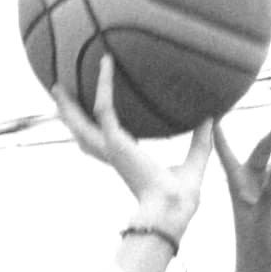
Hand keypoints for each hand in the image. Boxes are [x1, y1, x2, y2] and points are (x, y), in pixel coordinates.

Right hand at [53, 56, 212, 238]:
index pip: (103, 143)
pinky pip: (104, 106)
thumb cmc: (181, 196)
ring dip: (67, 105)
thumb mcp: (194, 161)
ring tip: (57, 86)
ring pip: (80, 122)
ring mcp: (111, 148)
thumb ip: (201, 140)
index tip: (90, 112)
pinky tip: (106, 63)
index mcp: (127, 161)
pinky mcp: (115, 141)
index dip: (94, 129)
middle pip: (82, 134)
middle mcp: (113, 155)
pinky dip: (104, 83)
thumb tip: (213, 118)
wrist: (172, 208)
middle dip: (69, 117)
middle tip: (60, 99)